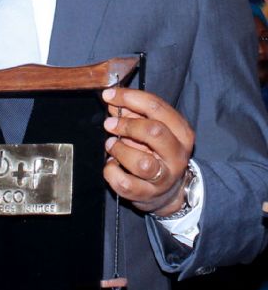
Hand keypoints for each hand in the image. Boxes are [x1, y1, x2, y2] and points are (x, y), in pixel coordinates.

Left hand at [102, 87, 194, 215]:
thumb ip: (132, 113)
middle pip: (154, 132)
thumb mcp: (151, 129)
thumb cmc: (155, 153)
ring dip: (119, 150)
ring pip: (141, 163)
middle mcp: (177, 155)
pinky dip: (111, 171)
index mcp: (181, 132)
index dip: (130, 98)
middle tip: (109, 124)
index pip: (157, 107)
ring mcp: (164, 178)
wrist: (167, 190)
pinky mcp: (147, 194)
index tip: (108, 95)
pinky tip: (111, 164)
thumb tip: (112, 100)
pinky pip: (124, 183)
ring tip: (110, 145)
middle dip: (126, 125)